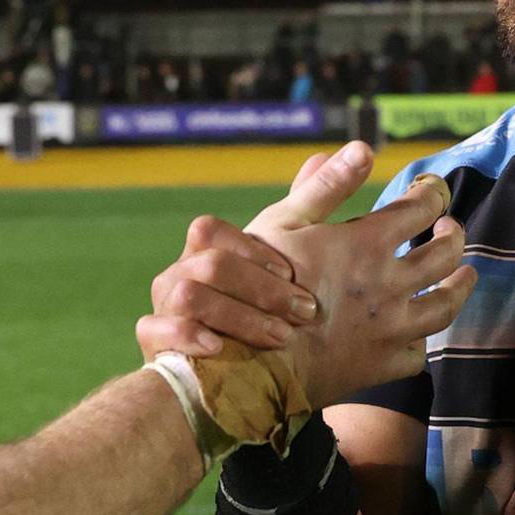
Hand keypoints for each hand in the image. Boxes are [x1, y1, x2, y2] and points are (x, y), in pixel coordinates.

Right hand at [137, 216, 319, 360]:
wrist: (232, 366)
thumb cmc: (261, 295)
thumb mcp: (291, 244)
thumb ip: (317, 199)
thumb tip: (360, 148)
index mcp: (207, 248)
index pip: (211, 230)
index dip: (251, 251)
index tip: (291, 273)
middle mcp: (179, 272)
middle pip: (207, 264)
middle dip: (259, 289)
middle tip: (306, 313)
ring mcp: (163, 306)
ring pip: (184, 297)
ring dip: (238, 317)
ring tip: (280, 338)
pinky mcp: (153, 344)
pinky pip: (155, 333)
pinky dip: (189, 339)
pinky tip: (221, 349)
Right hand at [247, 143, 474, 404]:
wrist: (253, 359)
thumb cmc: (260, 284)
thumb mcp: (284, 223)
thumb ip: (326, 185)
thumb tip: (362, 148)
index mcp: (369, 242)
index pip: (421, 207)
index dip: (431, 193)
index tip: (431, 189)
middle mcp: (392, 283)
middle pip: (446, 253)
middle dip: (453, 234)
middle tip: (451, 227)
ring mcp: (393, 328)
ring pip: (447, 304)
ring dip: (462, 285)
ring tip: (467, 275)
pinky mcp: (384, 365)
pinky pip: (417, 354)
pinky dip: (421, 341)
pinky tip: (419, 334)